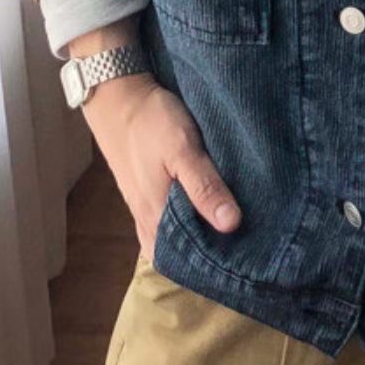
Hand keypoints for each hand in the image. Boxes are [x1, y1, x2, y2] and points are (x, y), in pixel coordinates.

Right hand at [82, 73, 241, 261]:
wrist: (117, 96)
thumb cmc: (152, 122)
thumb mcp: (183, 150)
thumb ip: (204, 187)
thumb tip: (231, 225)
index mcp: (156, 216)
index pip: (183, 263)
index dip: (212, 267)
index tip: (246, 264)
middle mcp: (147, 219)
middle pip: (178, 254)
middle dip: (208, 256)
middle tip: (247, 250)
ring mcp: (143, 206)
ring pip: (171, 237)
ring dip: (197, 239)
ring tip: (233, 235)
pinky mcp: (144, 191)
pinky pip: (164, 221)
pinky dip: (183, 225)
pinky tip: (203, 214)